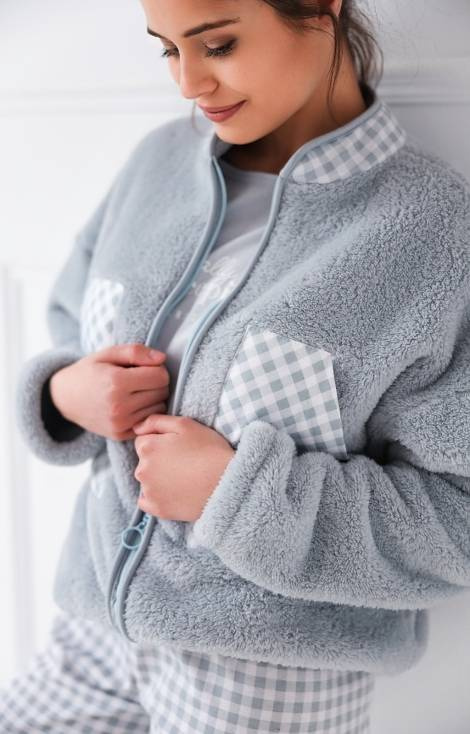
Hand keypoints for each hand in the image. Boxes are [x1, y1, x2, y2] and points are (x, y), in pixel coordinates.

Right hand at [49, 343, 169, 440]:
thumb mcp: (108, 353)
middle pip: (162, 392)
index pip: (161, 376)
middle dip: (156, 383)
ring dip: (154, 399)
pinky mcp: (120, 435)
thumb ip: (136, 352)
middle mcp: (119, 406)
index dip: (156, 368)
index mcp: (116, 382)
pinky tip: (134, 405)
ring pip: (160, 408)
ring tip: (136, 392)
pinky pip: (150, 422)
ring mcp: (120, 424)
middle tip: (140, 379)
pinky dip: (147, 413)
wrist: (66, 398)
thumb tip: (162, 359)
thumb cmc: (90, 371)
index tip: (144, 368)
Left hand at [133, 414, 235, 521]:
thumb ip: (156, 421)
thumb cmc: (209, 450)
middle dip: (159, 459)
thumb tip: (136, 427)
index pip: (143, 441)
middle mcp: (141, 470)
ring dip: (159, 478)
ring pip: (147, 480)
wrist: (228, 483)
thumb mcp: (185, 424)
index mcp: (147, 447)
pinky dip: (158, 497)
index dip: (161, 441)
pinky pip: (148, 501)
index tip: (179, 447)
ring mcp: (148, 492)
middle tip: (184, 462)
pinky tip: (175, 492)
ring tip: (184, 477)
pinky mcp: (157, 509)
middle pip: (144, 461)